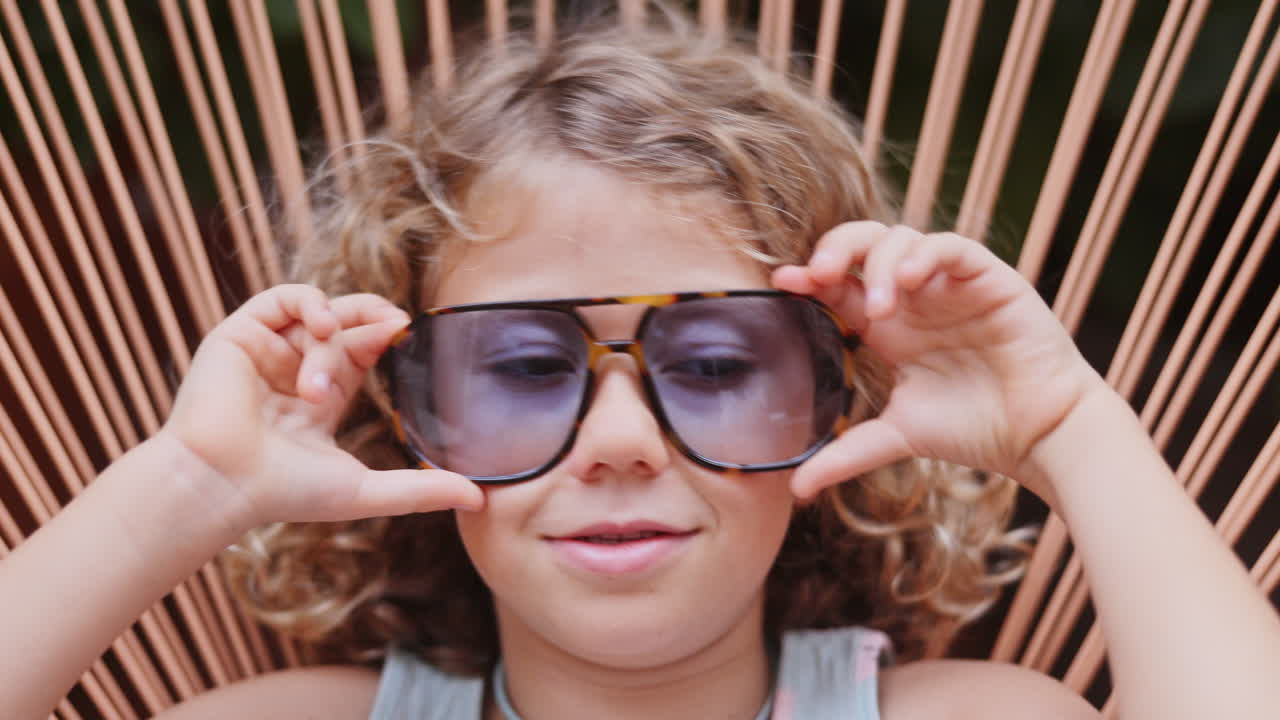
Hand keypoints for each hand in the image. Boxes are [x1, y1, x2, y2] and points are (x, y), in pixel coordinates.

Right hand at [161, 284, 483, 528]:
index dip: (387, 338)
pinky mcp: (239, 334)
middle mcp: (293, 369)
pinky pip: (283, 298)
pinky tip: (322, 326)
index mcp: (321, 398)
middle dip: (374, 319)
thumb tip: (480, 501)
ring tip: (320, 383)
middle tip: (399, 326)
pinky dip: (310, 303)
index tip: (411, 337)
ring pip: (319, 315)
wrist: (222, 484)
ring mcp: (267, 350)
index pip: (362, 351)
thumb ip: (420, 491)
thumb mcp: (364, 489)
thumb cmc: (284, 492)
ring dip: (332, 339)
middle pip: (346, 323)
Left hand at [772, 222, 1105, 503]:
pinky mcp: (987, 278)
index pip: (839, 285)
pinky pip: (950, 246)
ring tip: (879, 308)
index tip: (783, 284)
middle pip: (862, 245)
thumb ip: (845, 455)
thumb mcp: (897, 436)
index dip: (810, 278)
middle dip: (834, 248)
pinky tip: (908, 282)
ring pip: (901, 238)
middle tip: (818, 275)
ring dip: (879, 264)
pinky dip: (924, 255)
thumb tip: (795, 489)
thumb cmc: (975, 429)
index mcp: (887, 325)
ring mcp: (948, 284)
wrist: (1039, 435)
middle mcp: (913, 298)